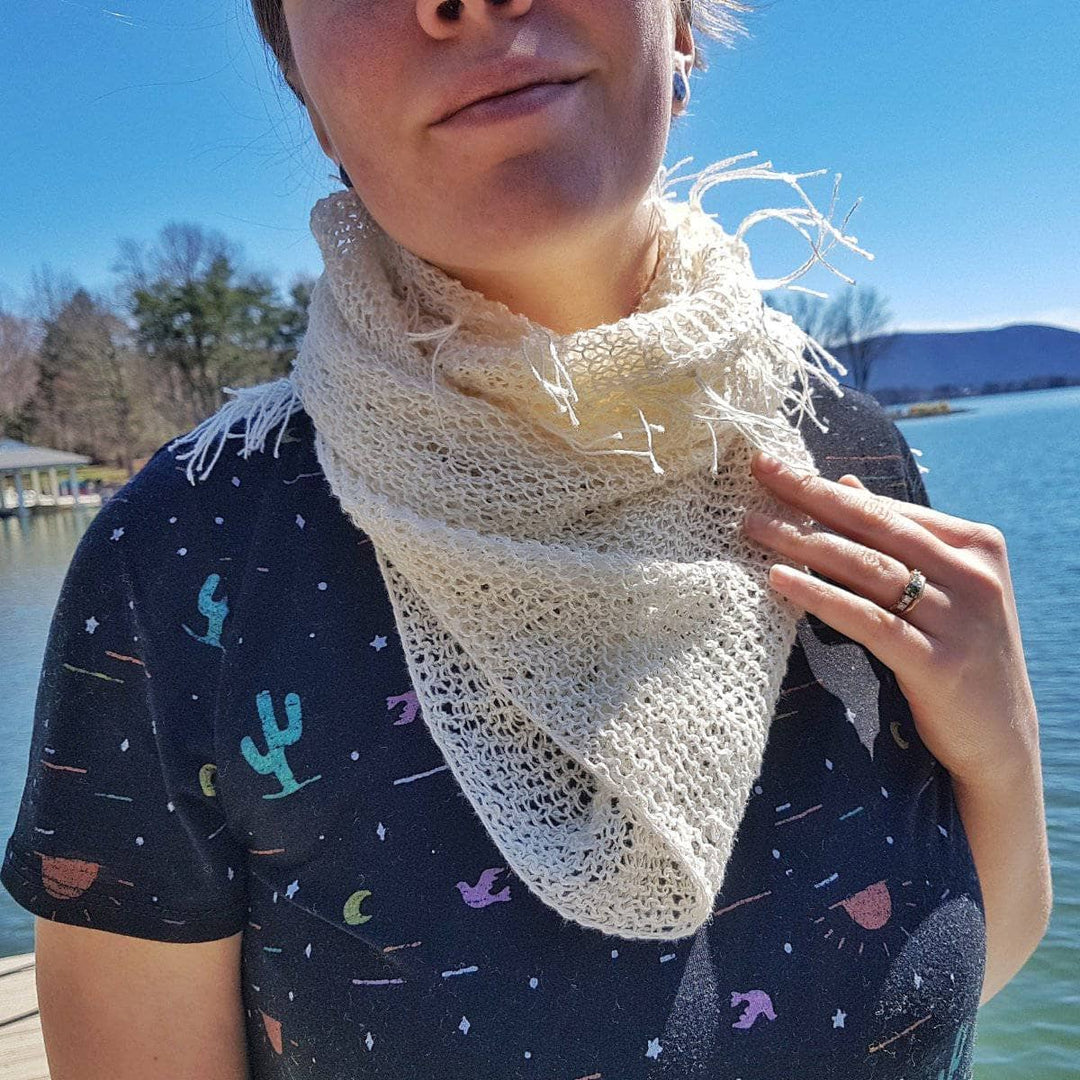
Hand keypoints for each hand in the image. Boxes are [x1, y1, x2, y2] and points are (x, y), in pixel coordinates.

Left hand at [742, 450, 1039, 786]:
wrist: (999, 738)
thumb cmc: (957, 650)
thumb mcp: (939, 586)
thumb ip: (897, 537)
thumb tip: (844, 485)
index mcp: (976, 545)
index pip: (886, 509)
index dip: (825, 487)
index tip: (774, 466)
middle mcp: (973, 576)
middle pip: (874, 528)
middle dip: (809, 497)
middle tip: (759, 473)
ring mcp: (959, 619)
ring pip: (866, 569)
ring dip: (803, 543)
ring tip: (753, 527)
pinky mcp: (938, 663)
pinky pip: (868, 621)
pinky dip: (821, 596)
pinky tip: (779, 579)